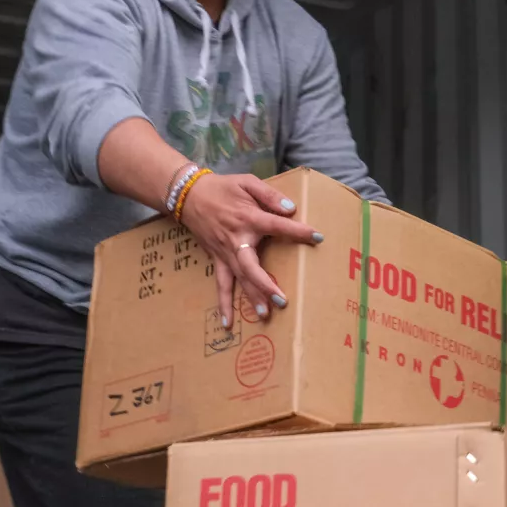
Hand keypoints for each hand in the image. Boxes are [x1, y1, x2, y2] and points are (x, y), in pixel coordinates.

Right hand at [179, 173, 320, 325]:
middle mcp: (237, 239)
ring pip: (239, 278)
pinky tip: (227, 323)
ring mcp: (226, 253)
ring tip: (265, 314)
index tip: (317, 237)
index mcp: (248, 218)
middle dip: (266, 284)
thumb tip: (290, 209)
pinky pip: (221, 284)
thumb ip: (269, 195)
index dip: (297, 231)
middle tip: (282, 300)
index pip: (277, 226)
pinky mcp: (217, 260)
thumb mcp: (247, 182)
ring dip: (251, 297)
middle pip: (252, 266)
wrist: (189, 195)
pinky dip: (223, 303)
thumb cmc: (222, 188)